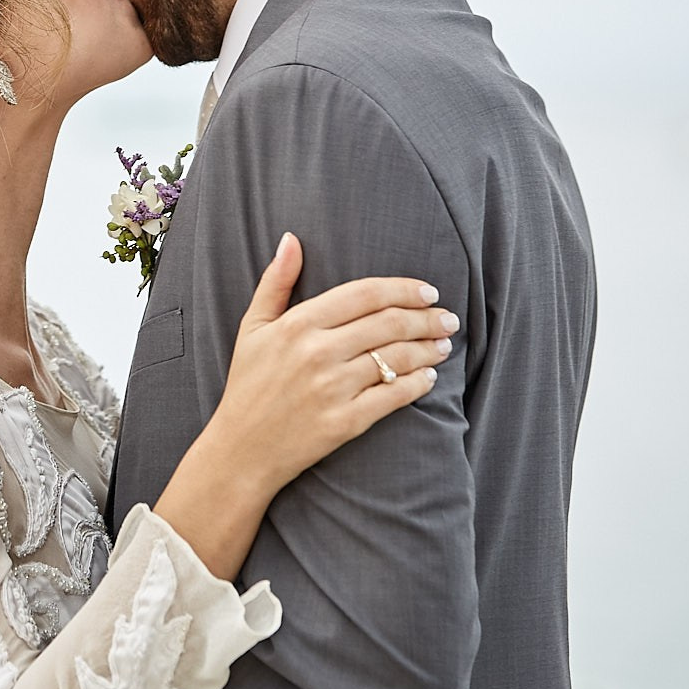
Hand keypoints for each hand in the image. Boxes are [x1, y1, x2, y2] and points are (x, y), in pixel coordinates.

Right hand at [215, 231, 451, 493]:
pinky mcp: (346, 421)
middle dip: (427, 318)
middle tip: (447, 318)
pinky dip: (418, 383)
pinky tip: (429, 377)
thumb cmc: (248, 384)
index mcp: (297, 324)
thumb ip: (275, 281)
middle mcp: (317, 353)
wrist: (241, 449)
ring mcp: (333, 388)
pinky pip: (394, 396)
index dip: (403, 289)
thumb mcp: (252, 327)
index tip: (428, 292)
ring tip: (443, 344)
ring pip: (397, 358)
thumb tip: (291, 239)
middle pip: (388, 323)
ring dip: (428, 349)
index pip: (364, 294)